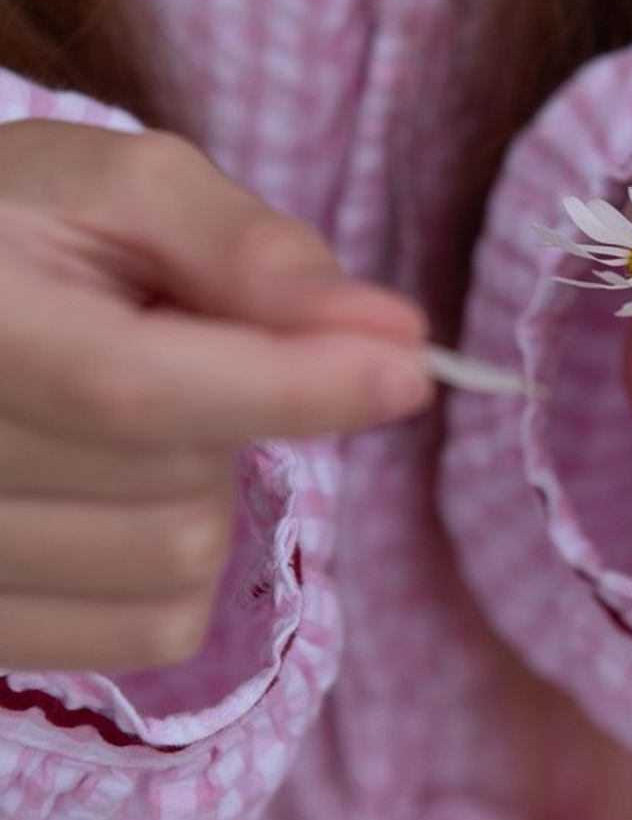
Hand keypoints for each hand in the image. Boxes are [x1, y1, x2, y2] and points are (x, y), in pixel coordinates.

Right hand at [0, 120, 428, 670]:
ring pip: (177, 566)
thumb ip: (252, 251)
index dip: (288, 386)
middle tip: (179, 346)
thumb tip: (391, 331)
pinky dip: (184, 563)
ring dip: (209, 486)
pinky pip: (152, 629)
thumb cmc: (35, 223)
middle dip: (236, 411)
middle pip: (179, 488)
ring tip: (140, 411)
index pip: (133, 389)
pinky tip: (130, 488)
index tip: (407, 369)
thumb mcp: (132, 190)